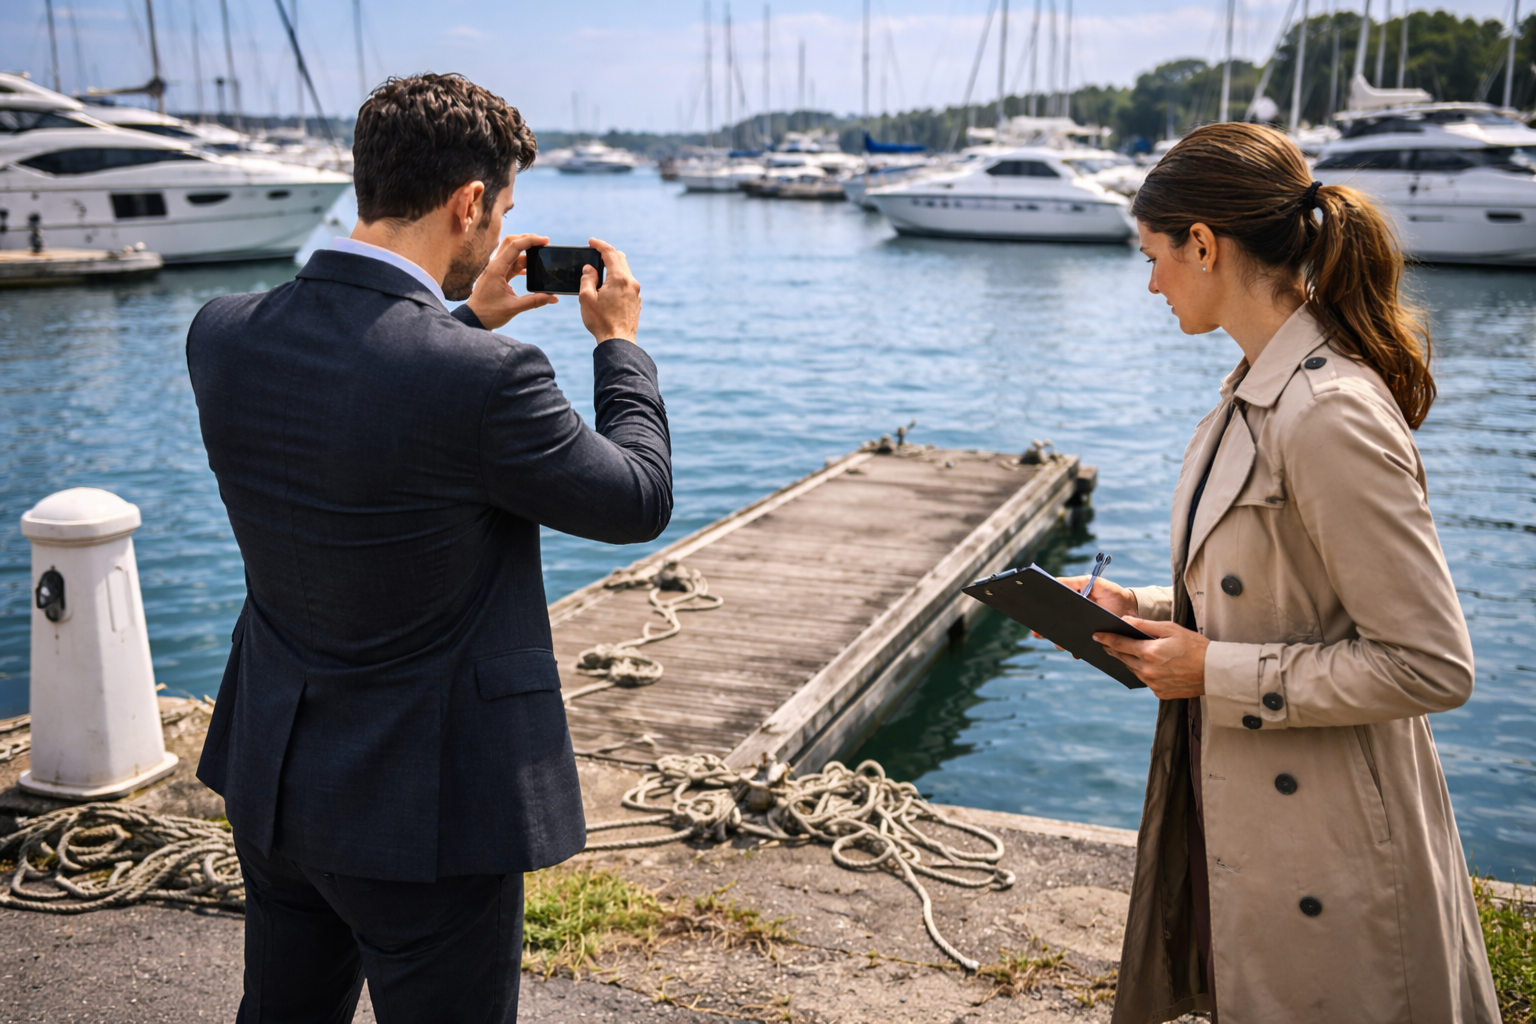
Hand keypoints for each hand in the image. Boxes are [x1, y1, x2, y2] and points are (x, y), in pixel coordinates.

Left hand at [465, 233, 557, 329]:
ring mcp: (496, 270)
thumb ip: (535, 301)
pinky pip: (511, 264)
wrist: (474, 319)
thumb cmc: (489, 313)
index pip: (515, 246)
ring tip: (541, 258)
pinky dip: (522, 264)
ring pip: (512, 253)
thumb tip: (552, 297)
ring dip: (527, 254)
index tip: (545, 240)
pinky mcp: (498, 276)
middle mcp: (495, 265)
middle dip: (528, 239)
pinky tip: (531, 271)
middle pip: (512, 243)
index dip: (531, 240)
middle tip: (544, 243)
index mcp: (497, 269)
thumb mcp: (514, 307)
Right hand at [579, 237, 640, 342]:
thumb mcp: (586, 298)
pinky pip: (627, 284)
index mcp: (618, 278)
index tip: (591, 242)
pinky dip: (618, 280)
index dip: (599, 244)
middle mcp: (631, 282)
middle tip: (595, 253)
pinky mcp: (636, 301)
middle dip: (608, 253)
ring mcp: (636, 292)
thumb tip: (590, 268)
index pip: (610, 253)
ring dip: (613, 268)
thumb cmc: (601, 321)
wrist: (618, 341)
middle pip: (621, 259)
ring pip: (625, 272)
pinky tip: (608, 288)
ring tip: (600, 272)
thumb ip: (587, 279)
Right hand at [1033, 575, 1137, 649]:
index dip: (1042, 611)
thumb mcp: (1093, 583)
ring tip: (1060, 644)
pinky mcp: (1091, 639)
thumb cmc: (1112, 593)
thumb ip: (1073, 582)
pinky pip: (1079, 645)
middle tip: (1039, 634)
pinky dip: (1076, 649)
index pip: (1052, 605)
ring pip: (1065, 636)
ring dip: (1060, 641)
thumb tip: (1052, 583)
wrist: (1132, 609)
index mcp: (1072, 600)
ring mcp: (1081, 628)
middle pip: (1055, 623)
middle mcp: (1074, 615)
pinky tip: (1075, 651)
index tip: (1034, 616)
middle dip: (1046, 630)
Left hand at [1094, 618, 1208, 698]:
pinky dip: (1144, 672)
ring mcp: (1153, 684)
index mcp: (1149, 653)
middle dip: (1114, 649)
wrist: (1214, 672)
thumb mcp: (1171, 629)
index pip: (1120, 644)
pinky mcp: (1159, 692)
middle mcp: (1148, 670)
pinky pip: (1145, 680)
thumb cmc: (1195, 646)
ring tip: (1126, 652)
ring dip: (1129, 661)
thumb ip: (1145, 625)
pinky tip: (1148, 665)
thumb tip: (1125, 620)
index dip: (1106, 638)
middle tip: (1106, 642)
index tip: (1096, 635)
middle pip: (1123, 659)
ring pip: (1133, 670)